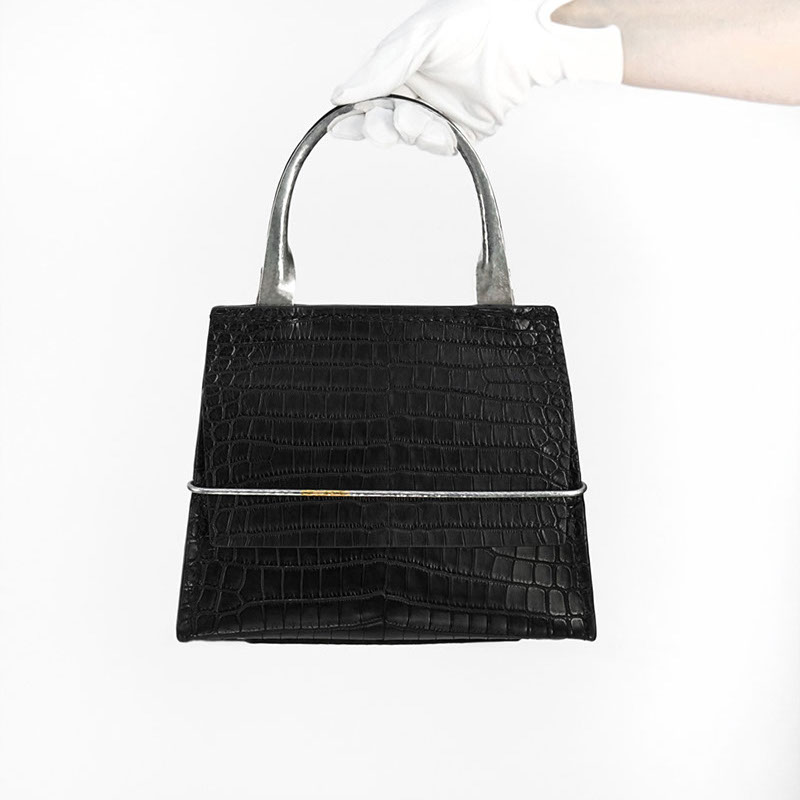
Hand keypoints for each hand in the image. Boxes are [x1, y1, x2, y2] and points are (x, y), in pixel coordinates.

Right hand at [329, 0, 622, 154]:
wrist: (526, 33)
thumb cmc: (477, 19)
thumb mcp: (419, 37)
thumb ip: (381, 68)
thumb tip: (342, 95)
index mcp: (401, 66)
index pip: (368, 97)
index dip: (353, 116)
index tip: (340, 128)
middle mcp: (419, 91)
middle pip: (386, 122)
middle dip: (382, 128)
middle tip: (386, 128)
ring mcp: (441, 111)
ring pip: (412, 137)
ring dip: (413, 134)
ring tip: (422, 123)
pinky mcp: (465, 130)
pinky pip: (442, 145)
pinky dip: (437, 143)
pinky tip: (441, 133)